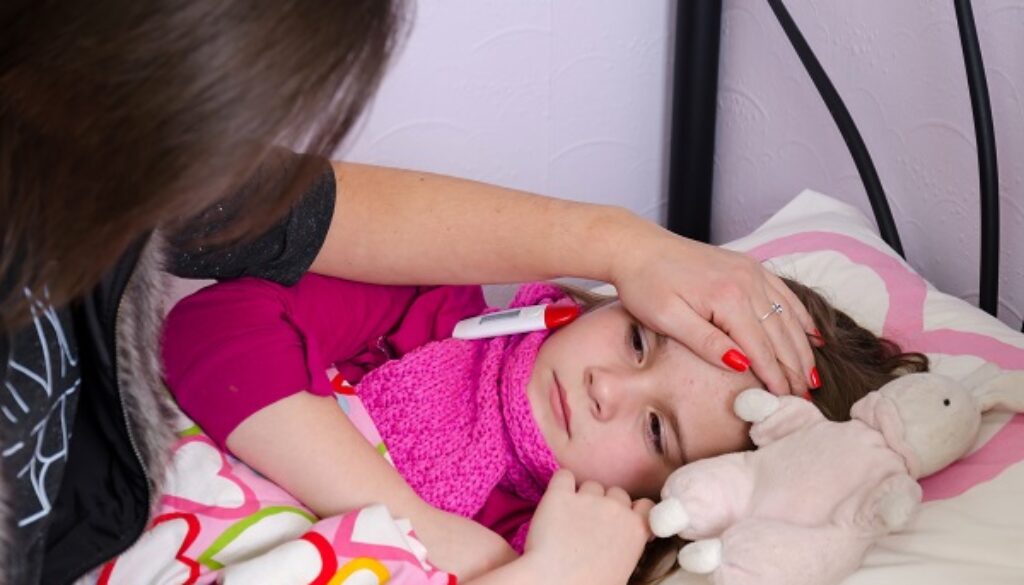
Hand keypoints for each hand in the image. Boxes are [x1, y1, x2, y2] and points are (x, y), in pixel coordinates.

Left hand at [522, 470, 653, 584]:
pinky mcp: (560, 494)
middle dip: (606, 504)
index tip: (622, 520)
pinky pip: (563, 476)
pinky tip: (556, 501)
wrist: (556, 583)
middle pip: (616, 492)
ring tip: (569, 518)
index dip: (633, 511)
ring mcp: (588, 498)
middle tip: (591, 524)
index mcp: (636, 529)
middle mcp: (616, 508)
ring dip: (583, 496)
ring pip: (591, 484)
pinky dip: (561, 484)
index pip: (645, 505)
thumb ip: (627, 544)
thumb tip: (619, 540)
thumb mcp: (623, 568)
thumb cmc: (589, 584)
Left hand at [607, 215, 817, 395]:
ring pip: (788, 316)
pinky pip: (784, 295)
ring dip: (802, 348)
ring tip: (812, 379)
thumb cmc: (645, 284)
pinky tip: (813, 336)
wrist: (637, 247)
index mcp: (727, 297)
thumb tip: (741, 366)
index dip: (775, 378)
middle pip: (780, 335)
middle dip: (795, 370)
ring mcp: (751, 271)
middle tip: (804, 401)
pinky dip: (801, 317)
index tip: (785, 403)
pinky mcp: (749, 266)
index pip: (760, 348)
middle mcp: (747, 281)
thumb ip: (706, 343)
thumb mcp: (668, 319)